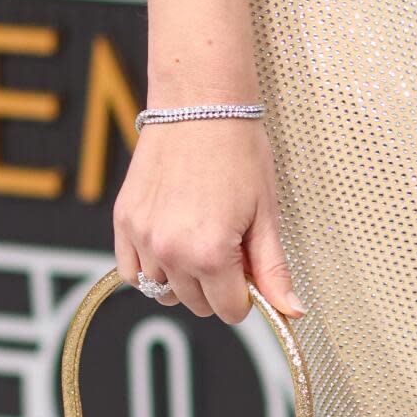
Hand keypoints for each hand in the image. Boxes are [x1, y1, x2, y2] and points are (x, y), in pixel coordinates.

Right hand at [112, 117, 306, 324]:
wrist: (200, 104)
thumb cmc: (238, 151)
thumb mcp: (265, 214)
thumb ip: (272, 270)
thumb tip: (292, 312)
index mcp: (210, 253)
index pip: (230, 310)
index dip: (245, 295)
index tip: (248, 268)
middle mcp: (170, 251)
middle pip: (197, 305)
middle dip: (216, 287)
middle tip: (227, 246)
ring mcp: (142, 237)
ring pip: (163, 292)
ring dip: (183, 280)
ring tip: (198, 242)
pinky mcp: (124, 221)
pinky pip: (131, 272)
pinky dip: (150, 271)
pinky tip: (169, 248)